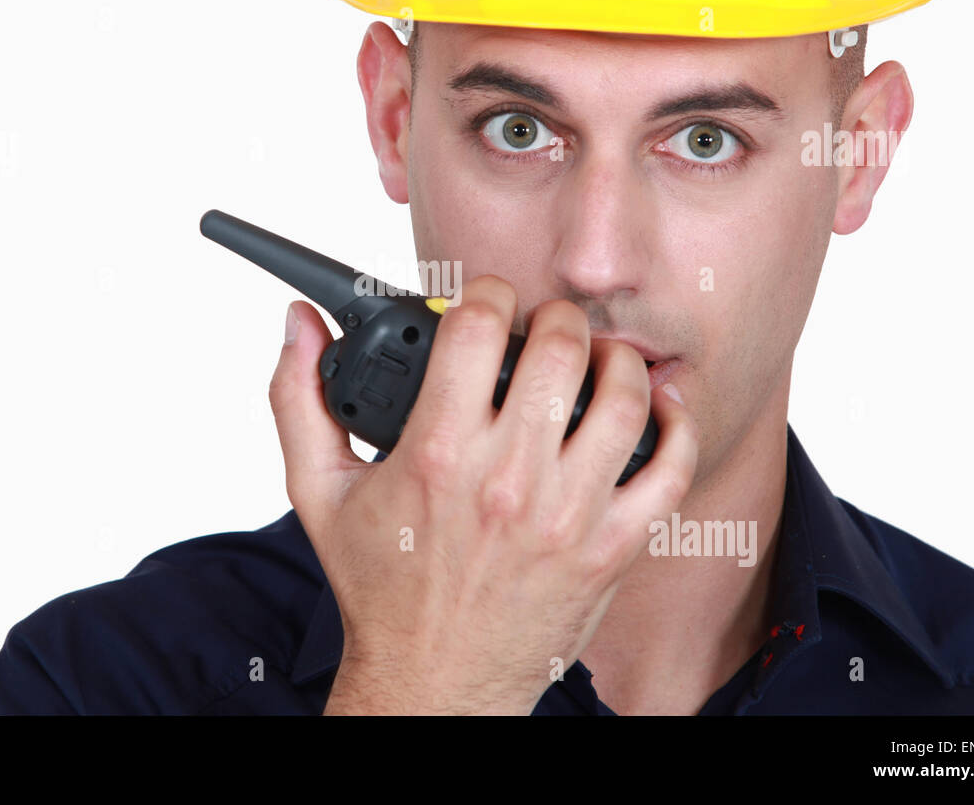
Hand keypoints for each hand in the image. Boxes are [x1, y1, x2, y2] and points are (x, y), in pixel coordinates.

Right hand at [269, 274, 696, 713]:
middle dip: (555, 319)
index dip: (485, 292)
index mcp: (438, 453)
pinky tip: (655, 409)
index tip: (486, 300)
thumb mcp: (318, 491)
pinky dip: (676, 425)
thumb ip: (300, 399)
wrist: (432, 682)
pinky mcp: (611, 548)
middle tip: (545, 331)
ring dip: (615, 362)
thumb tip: (296, 325)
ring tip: (597, 364)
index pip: (478, 325)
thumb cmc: (380, 588)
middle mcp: (508, 478)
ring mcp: (568, 515)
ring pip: (625, 398)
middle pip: (562, 347)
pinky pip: (671, 469)